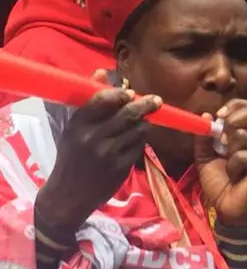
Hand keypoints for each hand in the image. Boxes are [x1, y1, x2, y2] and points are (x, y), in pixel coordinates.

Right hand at [36, 73, 160, 236]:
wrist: (68, 196)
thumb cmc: (72, 156)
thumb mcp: (73, 129)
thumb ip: (90, 101)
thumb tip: (102, 72)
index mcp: (78, 124)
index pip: (103, 100)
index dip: (120, 94)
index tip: (130, 92)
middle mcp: (93, 137)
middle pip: (128, 113)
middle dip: (146, 104)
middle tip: (156, 100)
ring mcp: (108, 154)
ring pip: (139, 129)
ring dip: (144, 123)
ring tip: (141, 122)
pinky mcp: (121, 168)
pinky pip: (139, 145)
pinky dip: (140, 139)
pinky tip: (133, 141)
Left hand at [194, 99, 246, 228]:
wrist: (227, 209)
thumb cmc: (220, 181)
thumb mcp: (206, 155)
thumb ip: (204, 136)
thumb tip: (206, 115)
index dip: (233, 106)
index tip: (218, 116)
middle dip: (231, 121)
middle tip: (222, 140)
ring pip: (243, 134)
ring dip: (228, 151)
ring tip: (230, 165)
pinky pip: (243, 155)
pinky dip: (233, 166)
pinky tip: (236, 176)